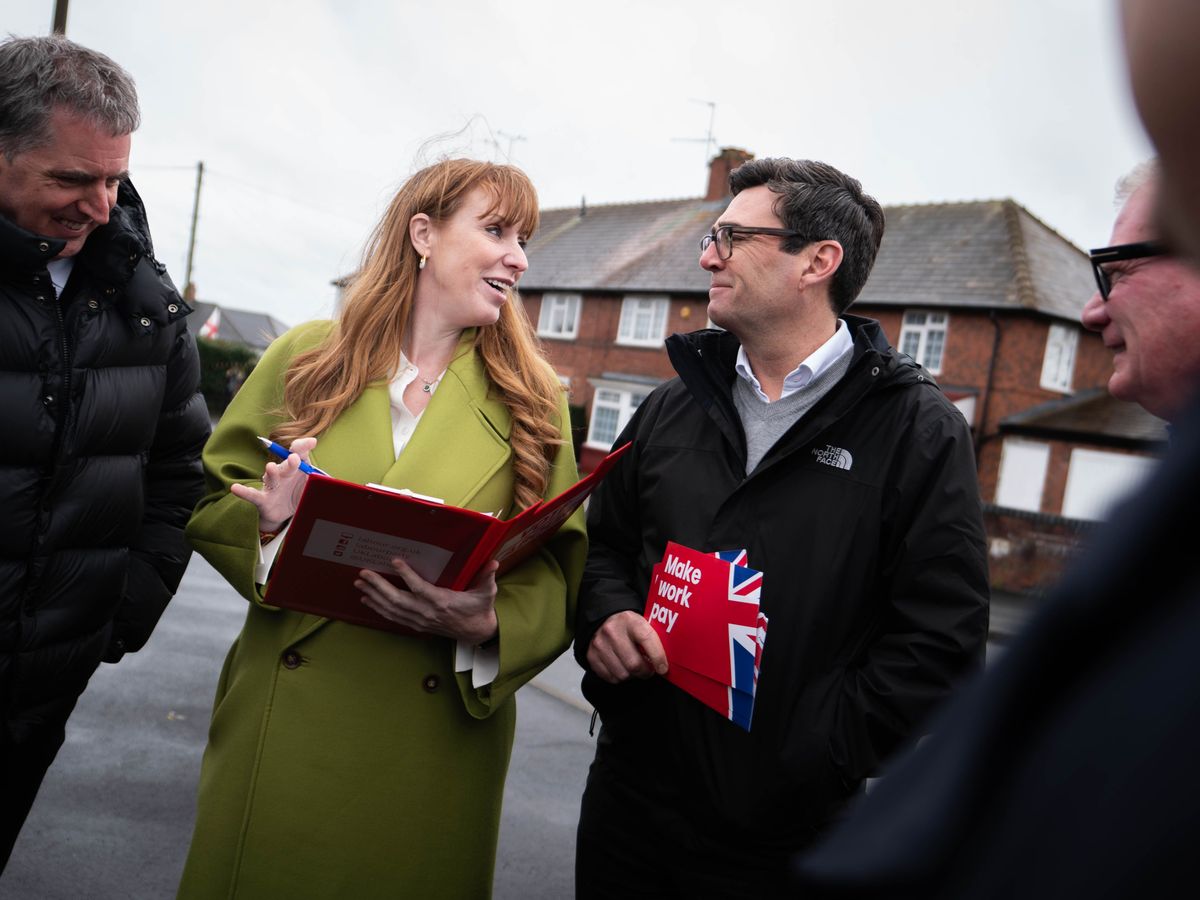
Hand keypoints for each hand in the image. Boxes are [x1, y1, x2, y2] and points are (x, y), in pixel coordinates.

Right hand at [229, 436, 317, 531]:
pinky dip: (244, 492)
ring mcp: (272, 486)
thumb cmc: (299, 491)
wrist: (285, 512)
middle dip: (290, 462)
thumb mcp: (312, 482)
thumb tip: (319, 451)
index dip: (303, 446)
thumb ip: (320, 474)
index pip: (299, 452)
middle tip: (294, 458)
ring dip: (271, 473)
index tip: (311, 443)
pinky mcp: (263, 499)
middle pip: (286, 465)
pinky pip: (252, 495)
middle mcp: (283, 473)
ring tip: (269, 467)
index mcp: (296, 467)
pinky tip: (235, 488)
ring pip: (271, 478)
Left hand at [356, 558, 499, 643]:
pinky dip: (379, 609)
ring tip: (360, 584)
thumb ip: (488, 577)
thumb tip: (494, 563)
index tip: (394, 561)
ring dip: (374, 596)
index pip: (421, 588)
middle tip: (363, 573)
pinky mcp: (417, 625)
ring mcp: (420, 621)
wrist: (477, 633)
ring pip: (392, 610)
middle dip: (378, 586)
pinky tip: (367, 600)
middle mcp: (427, 613)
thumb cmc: (480, 608)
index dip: (407, 575)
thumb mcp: (487, 593)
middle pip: (398, 600)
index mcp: (443, 602)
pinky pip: (393, 618)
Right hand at [586, 610, 667, 682]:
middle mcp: (612, 631)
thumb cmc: (629, 626)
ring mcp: (600, 644)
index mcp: (630, 620)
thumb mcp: (642, 623)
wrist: (603, 619)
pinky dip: (619, 677)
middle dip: (646, 672)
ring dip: (632, 676)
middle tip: (649, 670)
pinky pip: (610, 677)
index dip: (658, 657)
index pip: (647, 639)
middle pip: (634, 664)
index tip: (663, 668)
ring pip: (622, 674)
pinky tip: (622, 668)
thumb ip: (654, 639)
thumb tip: (666, 662)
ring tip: (635, 668)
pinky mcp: (591, 655)